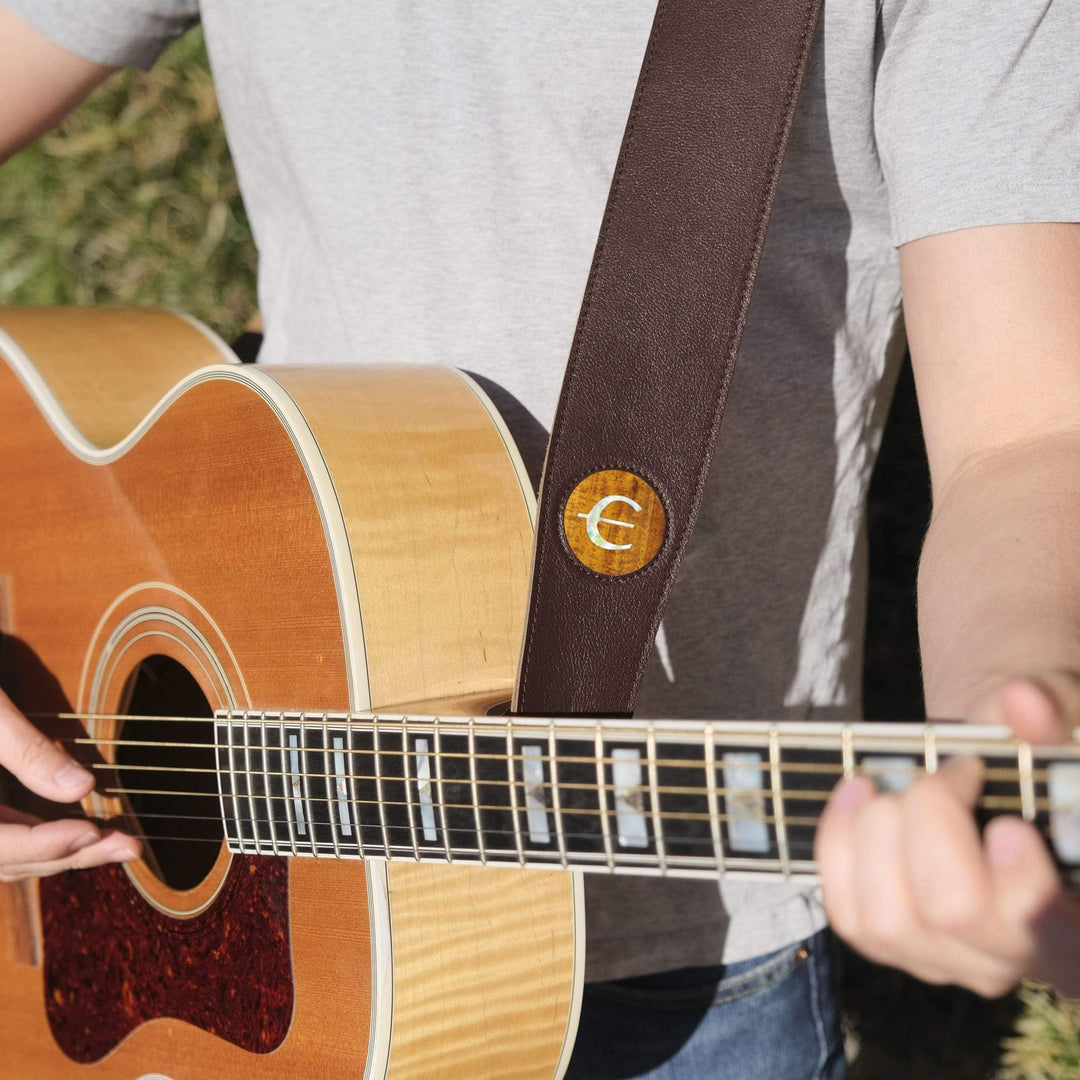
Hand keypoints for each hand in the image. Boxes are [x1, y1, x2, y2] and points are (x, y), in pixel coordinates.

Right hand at [0, 688, 138, 881]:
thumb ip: (27, 752)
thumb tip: (84, 787)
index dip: (45, 845)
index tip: (94, 830)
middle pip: (6, 859)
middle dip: (69, 854)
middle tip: (131, 847)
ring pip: (5, 855)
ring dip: (60, 852)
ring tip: (117, 843)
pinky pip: (2, 836)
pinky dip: (40, 838)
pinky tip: (80, 830)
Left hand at [816, 676, 1079, 996]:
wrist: (990, 786)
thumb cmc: (1035, 764)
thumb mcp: (1059, 730)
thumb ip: (1051, 716)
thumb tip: (1022, 700)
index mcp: (1074, 921)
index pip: (1042, 926)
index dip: (1022, 881)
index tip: (1008, 822)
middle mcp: (1012, 959)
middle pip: (952, 910)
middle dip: (932, 817)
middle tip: (949, 774)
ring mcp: (943, 962)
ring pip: (887, 917)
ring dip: (878, 830)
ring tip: (896, 784)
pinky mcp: (887, 944)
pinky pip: (845, 911)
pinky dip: (838, 841)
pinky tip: (857, 793)